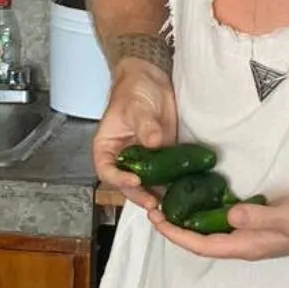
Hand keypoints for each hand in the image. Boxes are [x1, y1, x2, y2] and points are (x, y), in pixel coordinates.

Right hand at [93, 59, 178, 210]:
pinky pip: (165, 176)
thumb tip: (153, 141)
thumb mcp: (135, 106)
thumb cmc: (133, 90)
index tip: (134, 180)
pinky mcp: (161, 158)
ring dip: (157, 196)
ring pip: (146, 184)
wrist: (152, 81)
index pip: (106, 170)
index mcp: (107, 148)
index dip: (119, 179)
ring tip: (169, 207)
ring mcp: (143, 160)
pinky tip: (182, 193)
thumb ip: (143, 124)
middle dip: (140, 195)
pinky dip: (172, 185)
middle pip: (127, 184)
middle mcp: (123, 158)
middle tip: (154, 203)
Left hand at [151, 189, 288, 261]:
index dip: (175, 234)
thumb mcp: (288, 216)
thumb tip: (229, 215)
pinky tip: (199, 198)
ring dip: (187, 220)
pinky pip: (223, 222)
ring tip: (168, 201)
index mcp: (246, 246)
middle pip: (200, 240)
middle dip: (175, 227)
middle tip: (153, 205)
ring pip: (210, 231)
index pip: (200, 245)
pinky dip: (205, 212)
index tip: (154, 218)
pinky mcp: (258, 224)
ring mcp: (251, 235)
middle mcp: (244, 244)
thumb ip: (259, 217)